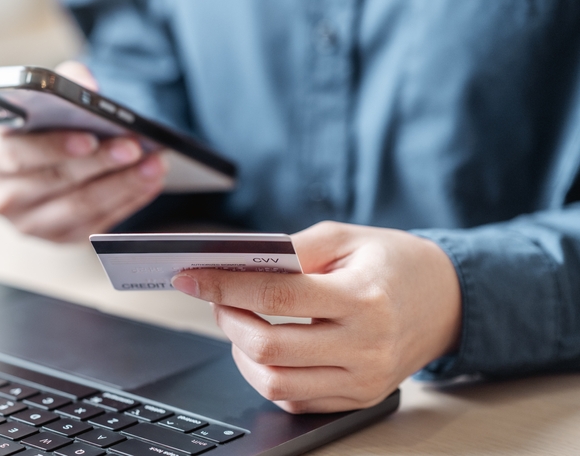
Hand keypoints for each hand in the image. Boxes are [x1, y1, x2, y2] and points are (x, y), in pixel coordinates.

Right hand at [0, 61, 167, 241]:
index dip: (54, 146)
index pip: (17, 154)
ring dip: (122, 184)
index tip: (90, 137)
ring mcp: (31, 223)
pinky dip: (128, 201)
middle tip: (134, 146)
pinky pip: (98, 224)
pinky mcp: (60, 238)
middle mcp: (4, 197)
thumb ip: (64, 83)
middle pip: (56, 181)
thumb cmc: (40, 130)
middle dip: (100, 163)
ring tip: (153, 164)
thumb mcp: (44, 102)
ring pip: (80, 207)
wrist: (41, 164)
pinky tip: (149, 182)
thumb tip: (88, 85)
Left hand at [171, 221, 461, 412]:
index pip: (276, 295)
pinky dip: (266, 375)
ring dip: (240, 352)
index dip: (224, 286)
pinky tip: (264, 347)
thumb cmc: (392, 263)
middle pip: (268, 347)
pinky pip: (295, 399)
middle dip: (227, 320)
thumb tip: (235, 262)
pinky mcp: (358, 400)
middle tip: (216, 298)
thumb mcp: (345, 237)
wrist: (447, 301)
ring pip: (275, 383)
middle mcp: (365, 346)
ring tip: (238, 321)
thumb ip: (292, 248)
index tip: (190, 277)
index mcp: (362, 298)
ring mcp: (363, 380)